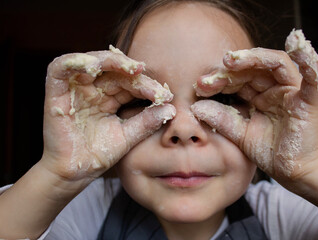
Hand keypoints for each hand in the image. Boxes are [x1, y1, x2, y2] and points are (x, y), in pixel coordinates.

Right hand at [42, 46, 174, 180]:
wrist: (75, 174)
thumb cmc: (99, 154)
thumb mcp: (127, 136)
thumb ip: (146, 121)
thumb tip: (171, 109)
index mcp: (110, 99)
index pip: (129, 84)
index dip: (146, 86)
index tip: (165, 94)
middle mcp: (93, 90)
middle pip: (113, 71)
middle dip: (131, 71)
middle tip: (147, 74)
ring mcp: (75, 89)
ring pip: (90, 62)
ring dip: (108, 60)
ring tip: (129, 67)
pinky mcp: (56, 91)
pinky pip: (60, 69)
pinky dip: (74, 62)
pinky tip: (93, 65)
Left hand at [191, 30, 317, 181]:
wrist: (291, 172)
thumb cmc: (268, 150)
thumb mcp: (238, 133)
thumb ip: (221, 119)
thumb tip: (195, 107)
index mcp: (258, 94)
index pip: (239, 78)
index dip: (219, 79)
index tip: (200, 86)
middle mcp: (274, 89)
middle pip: (254, 68)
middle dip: (231, 70)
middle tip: (209, 77)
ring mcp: (291, 93)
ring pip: (277, 64)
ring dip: (256, 57)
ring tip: (232, 59)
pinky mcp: (307, 103)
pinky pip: (314, 80)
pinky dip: (310, 63)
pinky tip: (300, 47)